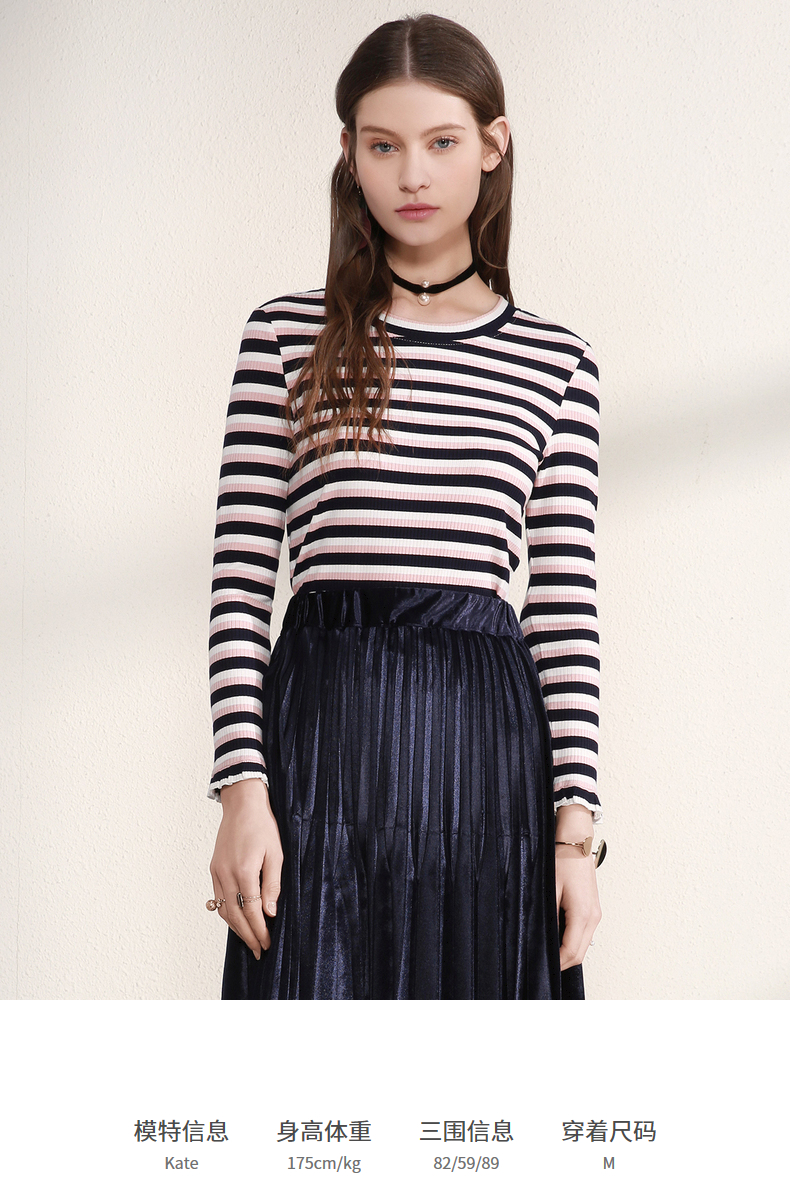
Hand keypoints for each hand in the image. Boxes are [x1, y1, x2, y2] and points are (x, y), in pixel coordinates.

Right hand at [209, 778, 282, 959]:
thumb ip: (273, 884)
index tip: (267, 944)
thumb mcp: (276, 854)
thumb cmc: (263, 826)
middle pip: (236, 915)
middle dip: (247, 936)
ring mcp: (217, 872)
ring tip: (248, 940)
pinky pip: (218, 897)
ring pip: (224, 909)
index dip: (259, 930)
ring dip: (236, 928)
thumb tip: (270, 913)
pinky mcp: (214, 868)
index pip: (252, 911)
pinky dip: (227, 913)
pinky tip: (237, 920)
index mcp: (245, 871)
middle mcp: (227, 874)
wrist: (242, 805)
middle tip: (258, 950)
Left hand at [554, 805, 601, 969]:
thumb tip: (540, 938)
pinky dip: (571, 940)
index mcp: (583, 914)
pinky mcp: (593, 909)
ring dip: (567, 952)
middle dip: (562, 962)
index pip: (571, 951)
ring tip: (547, 951)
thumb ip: (547, 917)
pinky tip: (556, 936)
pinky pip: (584, 934)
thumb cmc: (562, 860)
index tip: (541, 967)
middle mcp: (593, 917)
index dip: (556, 963)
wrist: (576, 842)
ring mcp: (595, 914)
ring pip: (583, 945)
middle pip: (579, 954)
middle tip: (542, 964)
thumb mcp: (549, 890)